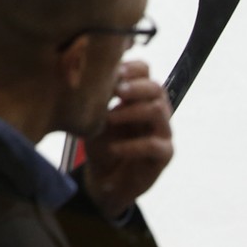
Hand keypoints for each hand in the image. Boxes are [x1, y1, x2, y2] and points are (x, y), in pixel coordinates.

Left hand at [81, 60, 173, 217]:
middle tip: (115, 91)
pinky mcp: (165, 154)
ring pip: (159, 110)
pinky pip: (155, 145)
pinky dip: (131, 145)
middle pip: (156, 87)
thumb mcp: (93, 117)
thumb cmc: (100, 142)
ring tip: (109, 119)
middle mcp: (155, 110)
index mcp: (138, 96)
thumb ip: (95, 97)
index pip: (144, 70)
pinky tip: (114, 148)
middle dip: (134, 86)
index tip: (111, 71)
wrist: (104, 178)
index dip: (130, 68)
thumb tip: (82, 72)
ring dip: (131, 111)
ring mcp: (163, 131)